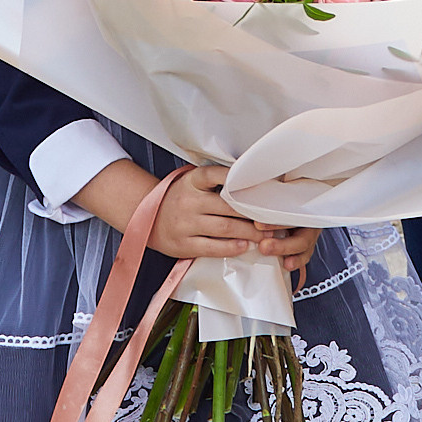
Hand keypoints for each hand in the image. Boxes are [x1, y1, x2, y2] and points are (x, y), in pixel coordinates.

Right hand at [77, 159, 318, 274]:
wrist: (146, 218)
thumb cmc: (178, 198)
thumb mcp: (192, 183)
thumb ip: (215, 182)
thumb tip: (251, 180)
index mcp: (192, 181)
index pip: (217, 174)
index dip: (239, 178)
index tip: (263, 184)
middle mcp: (189, 200)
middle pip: (229, 206)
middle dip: (255, 213)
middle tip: (276, 217)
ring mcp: (186, 224)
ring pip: (225, 228)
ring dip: (249, 232)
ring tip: (268, 235)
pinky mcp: (184, 244)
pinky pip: (212, 247)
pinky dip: (231, 247)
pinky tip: (245, 246)